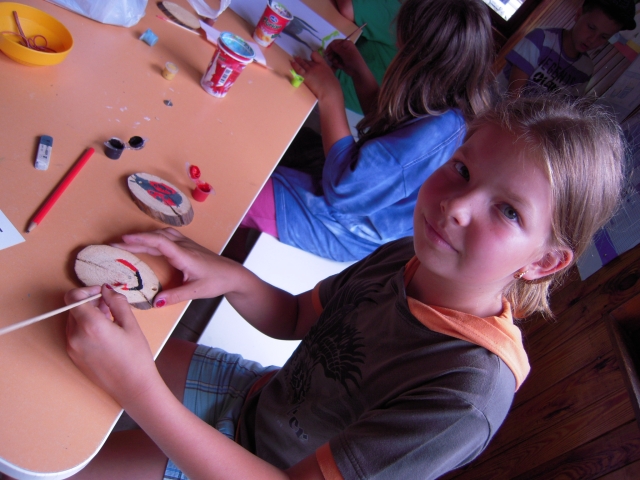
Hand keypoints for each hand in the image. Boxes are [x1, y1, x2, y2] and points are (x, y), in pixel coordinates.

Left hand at [65, 285, 159, 406]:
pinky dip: (85, 327)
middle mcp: (75, 336)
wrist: (132, 387)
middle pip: (73, 308)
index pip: (73, 297)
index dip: (86, 290)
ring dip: (87, 314)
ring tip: (108, 318)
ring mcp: (72, 347)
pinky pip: (74, 334)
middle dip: (89, 302)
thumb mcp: (131, 325)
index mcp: (90, 325)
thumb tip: (106, 289)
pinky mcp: (73, 356)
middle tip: (109, 304)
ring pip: (73, 320)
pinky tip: (104, 332)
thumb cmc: (136, 356)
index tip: (101, 292)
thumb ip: (116, 302)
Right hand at [112, 228, 243, 306]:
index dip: (140, 240)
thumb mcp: (196, 291)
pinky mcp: (187, 246)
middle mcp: (184, 246)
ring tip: (126, 242)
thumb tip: (154, 302)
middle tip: (114, 243)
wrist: (233, 274)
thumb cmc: (217, 281)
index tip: (122, 240)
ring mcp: (186, 244)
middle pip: (156, 237)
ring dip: (144, 237)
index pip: (159, 242)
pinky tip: (147, 243)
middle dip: (135, 239)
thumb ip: (175, 296)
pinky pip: (167, 237)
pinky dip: (153, 238)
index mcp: (184, 255)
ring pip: (162, 235)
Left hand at [290, 52, 341, 101]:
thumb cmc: (333, 87)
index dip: (313, 56)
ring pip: (303, 63)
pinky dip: (294, 65)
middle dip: (304, 61)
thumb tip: (324, 75)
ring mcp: (310, 70)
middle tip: (300, 60)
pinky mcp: (305, 76)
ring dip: (298, 61)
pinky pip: (298, 69)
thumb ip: (326, 73)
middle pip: (308, 61)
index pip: (316, 55)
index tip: (311, 59)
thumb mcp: (332, 76)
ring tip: (294, 58)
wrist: (329, 92)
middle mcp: (316, 66)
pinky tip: (292, 62)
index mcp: (324, 65)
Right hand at [324, 39, 367, 78]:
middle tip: (331, 59)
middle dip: (332, 54)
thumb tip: (331, 44)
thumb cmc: (353, 60)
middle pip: (333, 49)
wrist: (358, 71)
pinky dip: (336, 64)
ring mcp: (343, 55)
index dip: (330, 47)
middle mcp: (344, 48)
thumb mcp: (345, 53)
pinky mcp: (342, 61)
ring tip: (337, 63)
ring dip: (334, 60)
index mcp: (346, 44)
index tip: (326, 52)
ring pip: (334, 56)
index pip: (335, 42)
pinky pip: (336, 61)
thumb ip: (337, 48)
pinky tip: (340, 66)